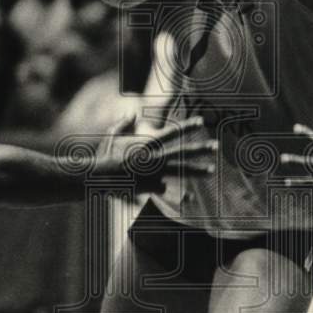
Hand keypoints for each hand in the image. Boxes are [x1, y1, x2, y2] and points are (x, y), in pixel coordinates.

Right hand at [99, 114, 215, 193]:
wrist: (96, 178)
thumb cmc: (102, 157)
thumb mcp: (111, 136)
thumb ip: (122, 124)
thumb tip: (132, 113)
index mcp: (146, 144)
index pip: (172, 133)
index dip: (187, 126)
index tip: (201, 121)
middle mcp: (153, 158)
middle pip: (182, 152)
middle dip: (200, 148)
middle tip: (216, 146)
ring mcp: (152, 174)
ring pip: (180, 171)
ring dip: (197, 170)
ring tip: (211, 170)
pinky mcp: (149, 187)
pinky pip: (167, 189)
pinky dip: (179, 194)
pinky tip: (191, 198)